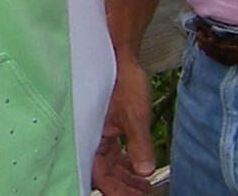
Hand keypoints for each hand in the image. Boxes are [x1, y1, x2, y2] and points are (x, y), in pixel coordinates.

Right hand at [93, 52, 158, 194]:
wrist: (120, 54)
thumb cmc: (122, 80)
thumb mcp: (135, 115)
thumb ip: (139, 144)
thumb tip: (145, 171)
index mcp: (91, 136)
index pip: (100, 175)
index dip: (116, 190)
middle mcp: (92, 136)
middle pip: (104, 173)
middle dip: (123, 187)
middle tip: (142, 194)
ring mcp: (100, 132)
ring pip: (110, 164)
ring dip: (126, 177)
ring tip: (144, 186)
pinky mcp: (109, 126)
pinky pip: (114, 152)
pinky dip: (127, 162)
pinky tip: (139, 167)